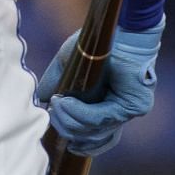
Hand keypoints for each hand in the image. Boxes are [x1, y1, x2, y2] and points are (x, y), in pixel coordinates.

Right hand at [34, 24, 162, 156]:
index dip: (80, 145)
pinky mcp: (133, 105)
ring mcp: (129, 111)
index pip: (98, 139)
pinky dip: (79, 112)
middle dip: (66, 129)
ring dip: (70, 120)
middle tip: (52, 112)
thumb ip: (56, 83)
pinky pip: (102, 117)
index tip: (64, 144)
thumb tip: (41, 99)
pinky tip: (65, 102)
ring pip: (94, 130)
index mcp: (109, 107)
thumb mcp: (70, 65)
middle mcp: (121, 113)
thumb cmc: (97, 44)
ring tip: (56, 104)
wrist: (120, 29)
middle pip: (92, 137)